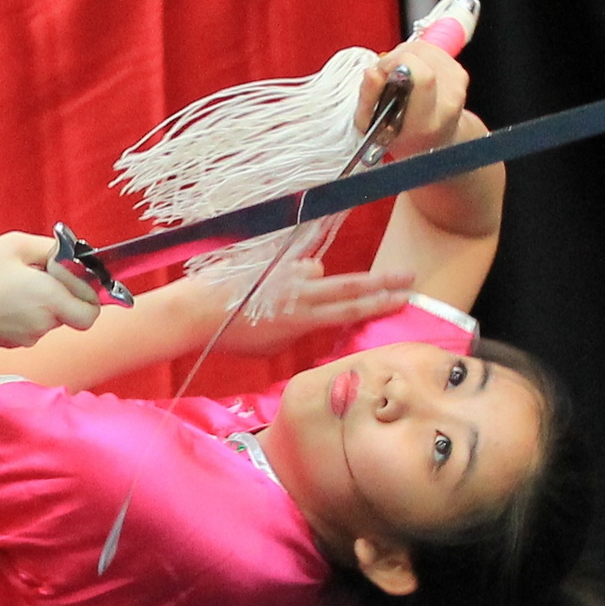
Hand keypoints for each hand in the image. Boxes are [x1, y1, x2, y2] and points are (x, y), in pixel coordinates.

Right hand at [0, 232, 102, 347]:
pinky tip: (1, 301)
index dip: (89, 295)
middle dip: (67, 300)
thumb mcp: (16, 244)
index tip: (77, 279)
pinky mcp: (9, 344)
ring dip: (42, 306)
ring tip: (15, 286)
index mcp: (50, 298)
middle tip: (47, 280)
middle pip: (73, 317)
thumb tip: (72, 257)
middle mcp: (42, 324)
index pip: (91, 312)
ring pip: (49, 322)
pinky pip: (29, 328)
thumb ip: (53, 249)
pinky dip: (23, 316)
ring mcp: (25, 338)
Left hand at [209, 263, 418, 353]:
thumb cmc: (230, 334)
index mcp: (302, 319)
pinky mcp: (272, 260)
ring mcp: (287, 272)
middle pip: (351, 286)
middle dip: (382, 282)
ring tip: (277, 303)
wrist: (195, 309)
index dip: (380, 305)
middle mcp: (300, 292)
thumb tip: (310, 313)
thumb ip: (298, 328)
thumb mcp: (271, 346)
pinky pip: (291, 266)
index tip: (404, 299)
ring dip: (310, 285)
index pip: (351, 311)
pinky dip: (288, 277)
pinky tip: (266, 287)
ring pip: (317, 273)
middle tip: (409, 277)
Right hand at [359, 40, 474, 160]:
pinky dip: (415, 55)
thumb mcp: (373, 129)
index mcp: (426, 122)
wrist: (436, 142)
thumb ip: (369, 100)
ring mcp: (458, 85)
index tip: (382, 72)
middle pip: (420, 56)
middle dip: (395, 58)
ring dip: (404, 55)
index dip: (396, 63)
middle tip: (387, 76)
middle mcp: (448, 101)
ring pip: (423, 48)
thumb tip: (372, 71)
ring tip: (398, 76)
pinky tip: (411, 72)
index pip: (422, 77)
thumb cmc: (402, 137)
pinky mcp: (460, 71)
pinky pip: (431, 48)